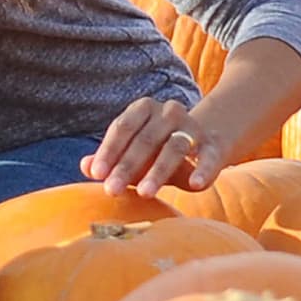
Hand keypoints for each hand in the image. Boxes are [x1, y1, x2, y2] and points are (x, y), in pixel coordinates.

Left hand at [79, 97, 224, 198]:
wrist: (206, 139)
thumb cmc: (158, 147)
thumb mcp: (134, 151)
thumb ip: (110, 158)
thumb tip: (85, 167)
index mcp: (144, 108)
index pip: (122, 128)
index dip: (108, 151)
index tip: (96, 174)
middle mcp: (169, 112)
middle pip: (144, 140)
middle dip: (126, 167)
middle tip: (111, 190)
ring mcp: (193, 126)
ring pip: (174, 148)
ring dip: (158, 172)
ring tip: (144, 193)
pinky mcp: (215, 144)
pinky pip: (209, 157)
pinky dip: (203, 170)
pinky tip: (195, 185)